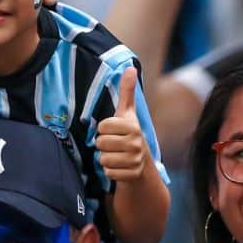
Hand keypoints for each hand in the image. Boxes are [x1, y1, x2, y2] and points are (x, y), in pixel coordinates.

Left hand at [96, 68, 150, 182]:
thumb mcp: (127, 113)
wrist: (142, 164)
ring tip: (116, 155)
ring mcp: (135, 160)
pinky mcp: (131, 175)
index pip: (102, 127)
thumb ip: (127, 91)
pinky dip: (110, 171)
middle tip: (113, 145)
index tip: (112, 131)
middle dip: (103, 145)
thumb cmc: (129, 134)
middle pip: (101, 143)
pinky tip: (118, 167)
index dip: (103, 129)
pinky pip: (108, 172)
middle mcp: (136, 143)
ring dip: (105, 159)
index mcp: (132, 126)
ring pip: (103, 159)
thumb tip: (130, 68)